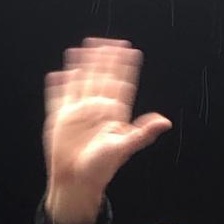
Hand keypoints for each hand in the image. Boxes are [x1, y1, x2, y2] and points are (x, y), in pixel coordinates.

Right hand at [43, 38, 171, 223]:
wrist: (78, 182)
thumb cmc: (102, 168)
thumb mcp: (124, 149)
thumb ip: (142, 133)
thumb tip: (165, 122)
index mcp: (114, 114)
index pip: (121, 83)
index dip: (125, 67)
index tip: (131, 50)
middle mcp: (96, 110)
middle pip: (101, 77)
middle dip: (105, 60)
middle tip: (110, 42)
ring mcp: (78, 113)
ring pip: (81, 82)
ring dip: (83, 65)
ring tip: (84, 47)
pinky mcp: (61, 119)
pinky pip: (59, 97)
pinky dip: (58, 86)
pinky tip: (59, 74)